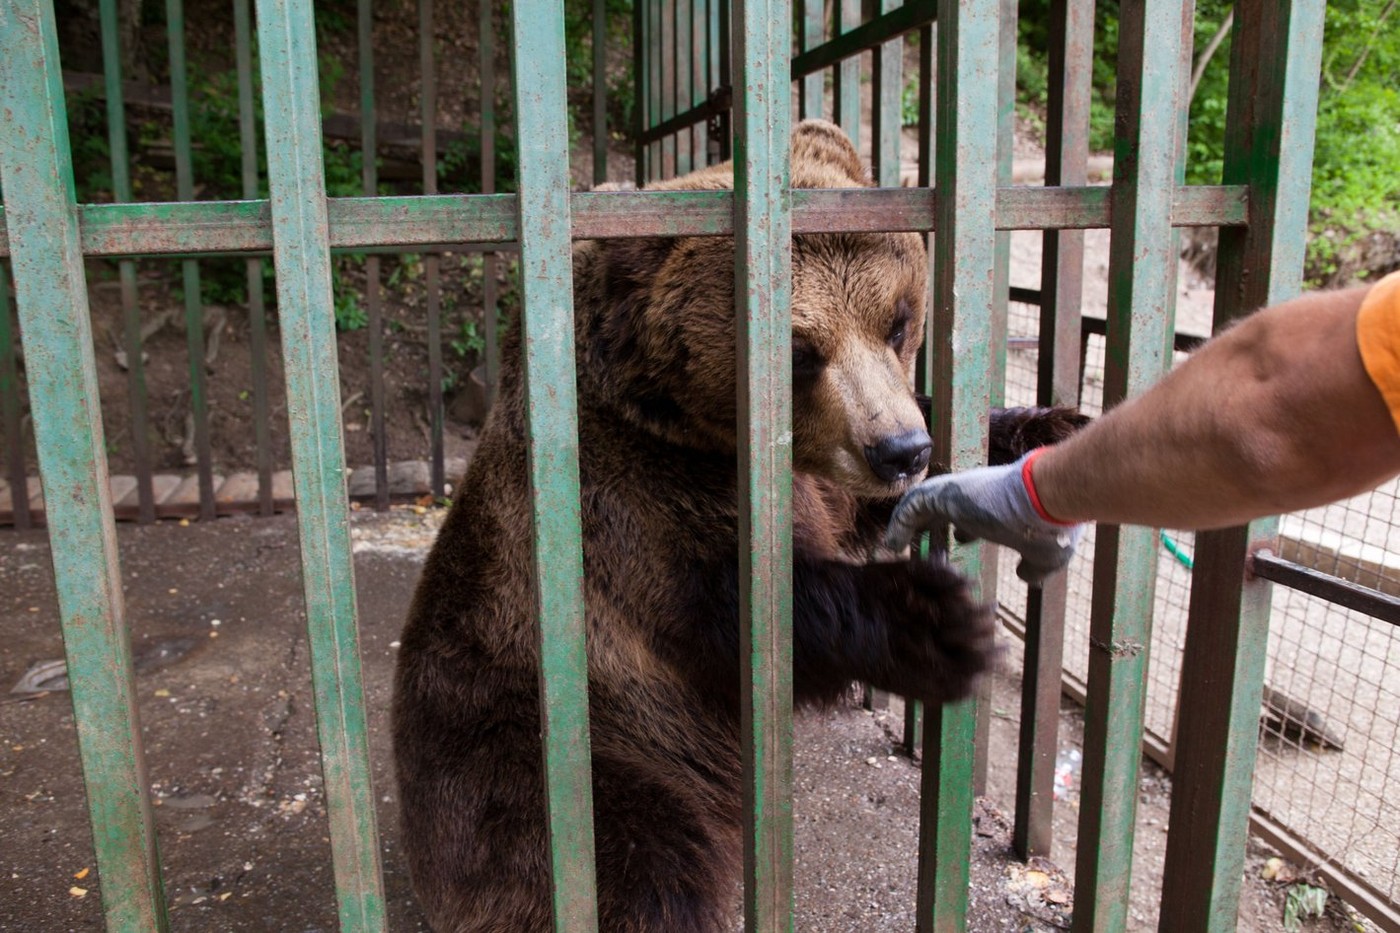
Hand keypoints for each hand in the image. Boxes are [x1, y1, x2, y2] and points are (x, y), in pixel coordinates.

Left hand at [885, 450, 1082, 585]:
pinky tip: (892, 543)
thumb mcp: (1044, 554)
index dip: (964, 529)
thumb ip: (1033, 566)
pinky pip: (911, 506)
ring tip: (894, 545)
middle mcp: (975, 496)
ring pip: (922, 503)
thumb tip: (1028, 578)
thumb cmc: (1052, 527)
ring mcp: (958, 492)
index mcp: (996, 507)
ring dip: (907, 523)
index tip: (959, 540)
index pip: (975, 514)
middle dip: (927, 526)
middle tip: (915, 546)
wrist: (1049, 499)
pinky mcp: (943, 494)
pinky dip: (899, 523)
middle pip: (942, 508)